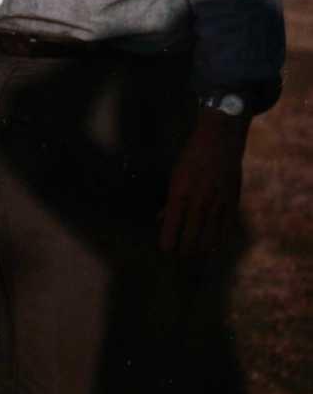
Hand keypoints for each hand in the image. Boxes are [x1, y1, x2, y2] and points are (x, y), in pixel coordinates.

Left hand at [159, 109, 249, 256]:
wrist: (221, 140)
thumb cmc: (192, 158)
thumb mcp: (175, 177)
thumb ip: (170, 202)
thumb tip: (161, 221)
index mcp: (179, 196)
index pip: (170, 232)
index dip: (167, 245)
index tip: (165, 249)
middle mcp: (198, 203)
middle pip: (190, 243)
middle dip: (182, 252)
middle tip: (179, 254)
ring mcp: (218, 205)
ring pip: (209, 241)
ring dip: (200, 250)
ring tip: (194, 252)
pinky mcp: (233, 204)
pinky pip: (226, 231)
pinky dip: (218, 242)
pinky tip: (213, 247)